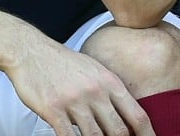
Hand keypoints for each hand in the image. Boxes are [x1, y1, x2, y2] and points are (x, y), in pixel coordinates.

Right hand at [7, 39, 153, 135]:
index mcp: (110, 82)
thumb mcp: (95, 70)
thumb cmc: (64, 63)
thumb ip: (110, 92)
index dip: (148, 135)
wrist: (32, 52)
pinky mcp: (53, 110)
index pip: (137, 114)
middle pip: (119, 130)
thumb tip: (125, 116)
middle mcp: (96, 92)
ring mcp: (74, 101)